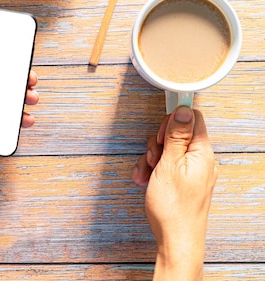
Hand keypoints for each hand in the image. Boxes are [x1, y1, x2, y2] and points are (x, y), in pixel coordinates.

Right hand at [133, 106, 216, 279]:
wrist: (175, 239)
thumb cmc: (174, 208)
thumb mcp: (169, 164)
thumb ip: (176, 136)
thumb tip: (182, 111)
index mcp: (202, 152)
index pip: (192, 119)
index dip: (172, 121)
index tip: (159, 132)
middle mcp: (200, 160)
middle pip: (176, 133)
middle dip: (157, 142)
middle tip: (153, 157)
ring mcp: (192, 171)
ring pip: (167, 149)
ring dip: (151, 158)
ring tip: (148, 172)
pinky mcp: (183, 181)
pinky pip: (166, 165)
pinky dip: (153, 170)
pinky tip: (147, 180)